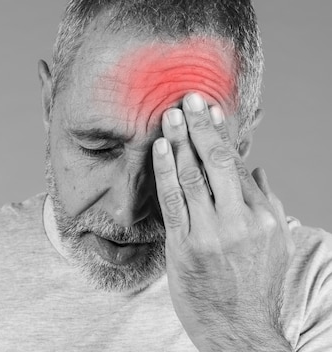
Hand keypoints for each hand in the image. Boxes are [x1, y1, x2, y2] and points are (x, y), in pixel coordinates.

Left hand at [151, 93, 294, 350]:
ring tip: (171, 115)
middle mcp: (240, 220)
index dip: (221, 134)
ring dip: (180, 141)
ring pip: (194, 176)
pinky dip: (165, 171)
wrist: (239, 329)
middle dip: (202, 126)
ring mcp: (212, 232)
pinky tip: (159, 149)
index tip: (210, 111)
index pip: (238, 164)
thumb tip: (259, 170)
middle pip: (219, 162)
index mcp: (262, 215)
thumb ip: (265, 203)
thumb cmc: (253, 286)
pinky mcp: (186, 245)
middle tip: (189, 98)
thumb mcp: (272, 243)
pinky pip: (173, 200)